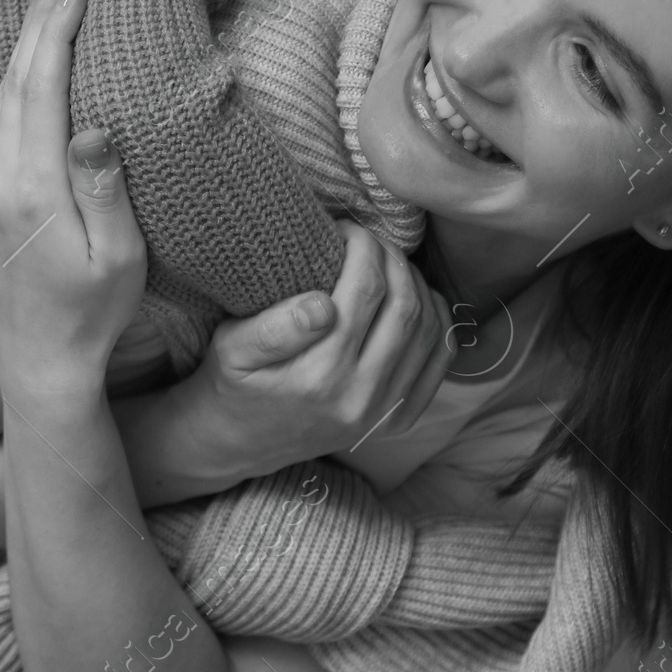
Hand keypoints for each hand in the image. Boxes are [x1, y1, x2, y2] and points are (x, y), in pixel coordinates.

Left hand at [0, 0, 146, 394]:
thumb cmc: (94, 311)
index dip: (56, 33)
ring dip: (23, 47)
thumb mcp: (121, 257)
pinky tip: (28, 64)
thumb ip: (104, 188)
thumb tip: (93, 125)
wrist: (40, 363)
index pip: (41, 91)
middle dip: (36, 22)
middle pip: (13, 81)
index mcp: (30, 190)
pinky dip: (13, 81)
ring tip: (46, 0)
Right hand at [183, 219, 454, 489]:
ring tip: (385, 262)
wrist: (244, 442)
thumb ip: (274, 327)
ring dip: (414, 282)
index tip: (344, 230)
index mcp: (319, 376)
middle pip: (404, 305)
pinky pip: (439, 358)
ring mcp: (386, 412)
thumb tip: (322, 304)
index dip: (363, 247)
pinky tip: (413, 296)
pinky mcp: (400, 420)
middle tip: (367, 239)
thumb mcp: (232, 349)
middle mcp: (360, 397)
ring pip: (428, 327)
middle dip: (391, 257)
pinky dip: (435, 317)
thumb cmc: (234, 383)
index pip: (366, 290)